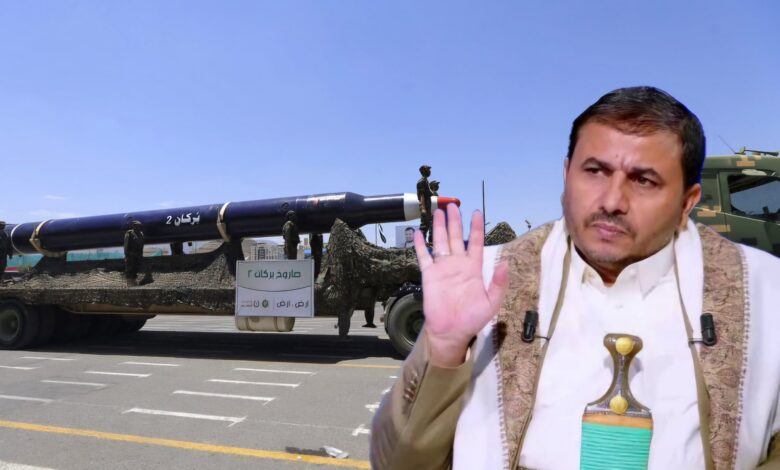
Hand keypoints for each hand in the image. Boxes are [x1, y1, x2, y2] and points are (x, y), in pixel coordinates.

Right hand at [414, 204, 508, 366]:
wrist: (451, 331)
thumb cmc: (472, 318)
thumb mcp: (492, 302)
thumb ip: (499, 282)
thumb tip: (506, 262)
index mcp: (474, 268)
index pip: (476, 242)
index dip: (476, 227)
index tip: (476, 212)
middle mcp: (458, 264)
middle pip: (456, 237)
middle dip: (455, 221)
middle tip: (452, 205)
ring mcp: (442, 268)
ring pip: (441, 242)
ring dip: (439, 227)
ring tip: (438, 212)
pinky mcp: (429, 275)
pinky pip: (424, 256)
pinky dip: (420, 245)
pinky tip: (418, 232)